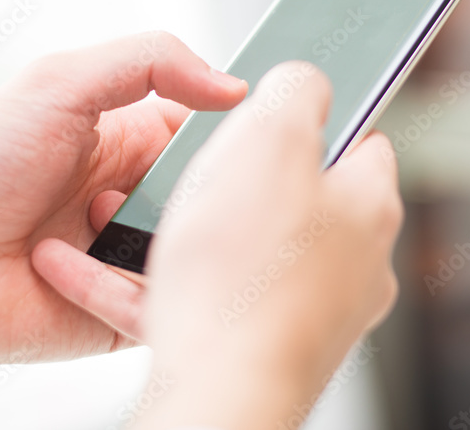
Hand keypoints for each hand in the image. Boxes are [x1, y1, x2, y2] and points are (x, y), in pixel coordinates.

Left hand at [0, 32, 246, 364]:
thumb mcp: (58, 83)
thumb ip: (149, 61)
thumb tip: (233, 86)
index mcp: (131, 142)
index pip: (211, 133)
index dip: (235, 132)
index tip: (254, 129)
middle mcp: (138, 199)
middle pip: (217, 197)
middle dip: (208, 192)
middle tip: (166, 185)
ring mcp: (131, 258)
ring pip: (201, 255)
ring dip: (163, 240)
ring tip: (102, 222)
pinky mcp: (123, 314)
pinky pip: (164, 307)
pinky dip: (123, 288)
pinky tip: (64, 263)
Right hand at [125, 62, 402, 429]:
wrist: (219, 389)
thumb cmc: (245, 269)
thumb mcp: (269, 136)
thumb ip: (295, 89)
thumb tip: (304, 81)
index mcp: (367, 205)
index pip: (359, 139)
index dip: (309, 117)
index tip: (267, 115)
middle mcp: (352, 263)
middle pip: (294, 196)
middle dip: (234, 179)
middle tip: (190, 172)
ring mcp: (310, 311)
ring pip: (242, 251)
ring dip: (185, 234)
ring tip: (126, 223)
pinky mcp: (262, 346)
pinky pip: (206, 300)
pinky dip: (155, 284)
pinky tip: (102, 276)